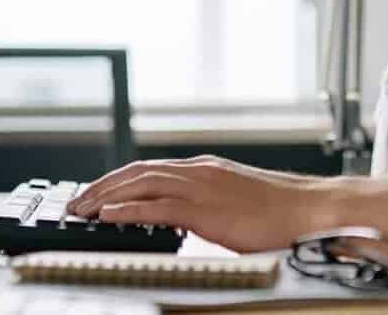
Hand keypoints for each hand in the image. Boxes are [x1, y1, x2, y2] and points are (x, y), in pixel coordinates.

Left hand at [66, 155, 328, 251]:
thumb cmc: (280, 212)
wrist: (310, 209)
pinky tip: (109, 216)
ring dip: (106, 196)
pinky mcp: (206, 208)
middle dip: (102, 186)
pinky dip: (129, 209)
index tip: (96, 193)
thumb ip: (207, 205)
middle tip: (77, 202)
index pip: (150, 169)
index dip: (119, 180)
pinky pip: (157, 207)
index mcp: (205, 169)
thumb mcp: (235, 202)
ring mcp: (201, 186)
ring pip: (141, 184)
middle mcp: (198, 171)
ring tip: (83, 210)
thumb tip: (183, 219)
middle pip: (137, 172)